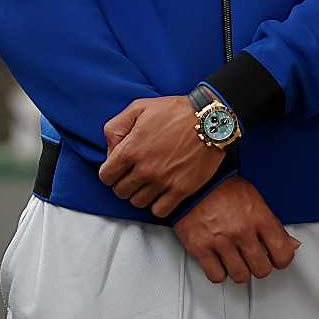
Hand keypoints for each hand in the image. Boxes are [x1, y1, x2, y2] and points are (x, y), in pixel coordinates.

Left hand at [98, 96, 224, 218]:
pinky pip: (159, 211)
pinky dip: (158, 205)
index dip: (111, 173)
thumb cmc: (176, 110)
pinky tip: (163, 192)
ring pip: (138, 203)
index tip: (121, 168)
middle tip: (136, 174)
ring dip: (141, 194)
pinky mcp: (182, 189)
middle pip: (121, 192)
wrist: (212, 119)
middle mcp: (144, 169)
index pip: (106, 177)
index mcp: (130, 150)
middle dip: (125, 183)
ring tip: (150, 182)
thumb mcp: (139, 107)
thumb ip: (115, 127)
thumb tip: (110, 150)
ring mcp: (163, 181)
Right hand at [172, 176, 300, 282]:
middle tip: (256, 260)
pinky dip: (219, 273)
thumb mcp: (256, 200)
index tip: (278, 259)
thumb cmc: (224, 188)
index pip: (282, 252)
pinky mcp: (200, 248)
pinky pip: (216, 276)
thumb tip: (291, 244)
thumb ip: (274, 225)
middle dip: (260, 267)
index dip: (282, 260)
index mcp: (259, 217)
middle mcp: (241, 230)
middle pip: (261, 269)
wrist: (194, 183)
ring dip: (240, 271)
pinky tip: (220, 263)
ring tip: (238, 261)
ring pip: (240, 276)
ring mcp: (220, 241)